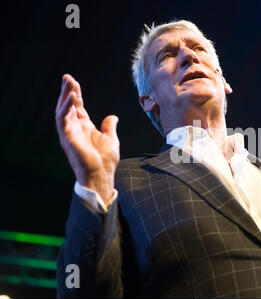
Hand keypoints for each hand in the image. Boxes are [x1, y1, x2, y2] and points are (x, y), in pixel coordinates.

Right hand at [55, 74, 119, 202]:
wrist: (101, 175)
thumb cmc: (105, 160)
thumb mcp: (111, 138)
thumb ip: (109, 126)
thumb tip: (113, 116)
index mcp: (84, 127)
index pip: (77, 107)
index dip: (75, 94)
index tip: (74, 82)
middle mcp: (74, 128)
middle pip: (68, 106)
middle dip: (67, 91)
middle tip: (67, 77)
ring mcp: (69, 133)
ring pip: (62, 110)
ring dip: (65, 96)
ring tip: (69, 83)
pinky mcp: (67, 138)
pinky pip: (63, 119)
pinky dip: (67, 107)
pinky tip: (73, 97)